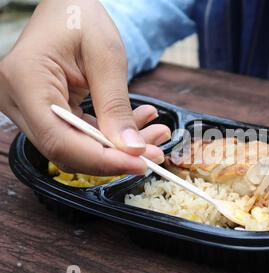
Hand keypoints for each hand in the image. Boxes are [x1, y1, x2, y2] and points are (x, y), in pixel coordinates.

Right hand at [0, 0, 169, 174]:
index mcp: (26, 81)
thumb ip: (115, 105)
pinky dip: (108, 135)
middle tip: (155, 153)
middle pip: (66, 149)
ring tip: (154, 134)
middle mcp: (17, 100)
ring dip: (116, 147)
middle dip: (115, 157)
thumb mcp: (106, 57)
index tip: (141, 163)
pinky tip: (137, 124)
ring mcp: (27, 108)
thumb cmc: (81, 17)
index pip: (60, 139)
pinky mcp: (43, 111)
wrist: (67, 5)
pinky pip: (77, 135)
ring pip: (74, 147)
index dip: (102, 160)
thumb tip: (132, 148)